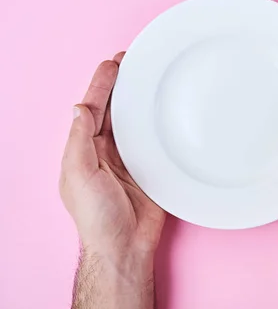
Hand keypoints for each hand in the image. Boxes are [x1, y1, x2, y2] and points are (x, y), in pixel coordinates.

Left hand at [59, 52, 164, 271]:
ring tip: (150, 78)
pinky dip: (159, 124)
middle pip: (114, 110)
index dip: (101, 85)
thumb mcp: (78, 174)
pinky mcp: (151, 169)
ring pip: (135, 122)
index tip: (113, 64)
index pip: (92, 109)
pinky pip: (156, 140)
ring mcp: (130, 160)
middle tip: (134, 62)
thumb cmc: (96, 217)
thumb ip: (80, 140)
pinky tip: (166, 110)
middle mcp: (106, 151)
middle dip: (122, 86)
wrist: (124, 246)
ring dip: (141, 101)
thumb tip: (80, 108)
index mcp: (85, 149)